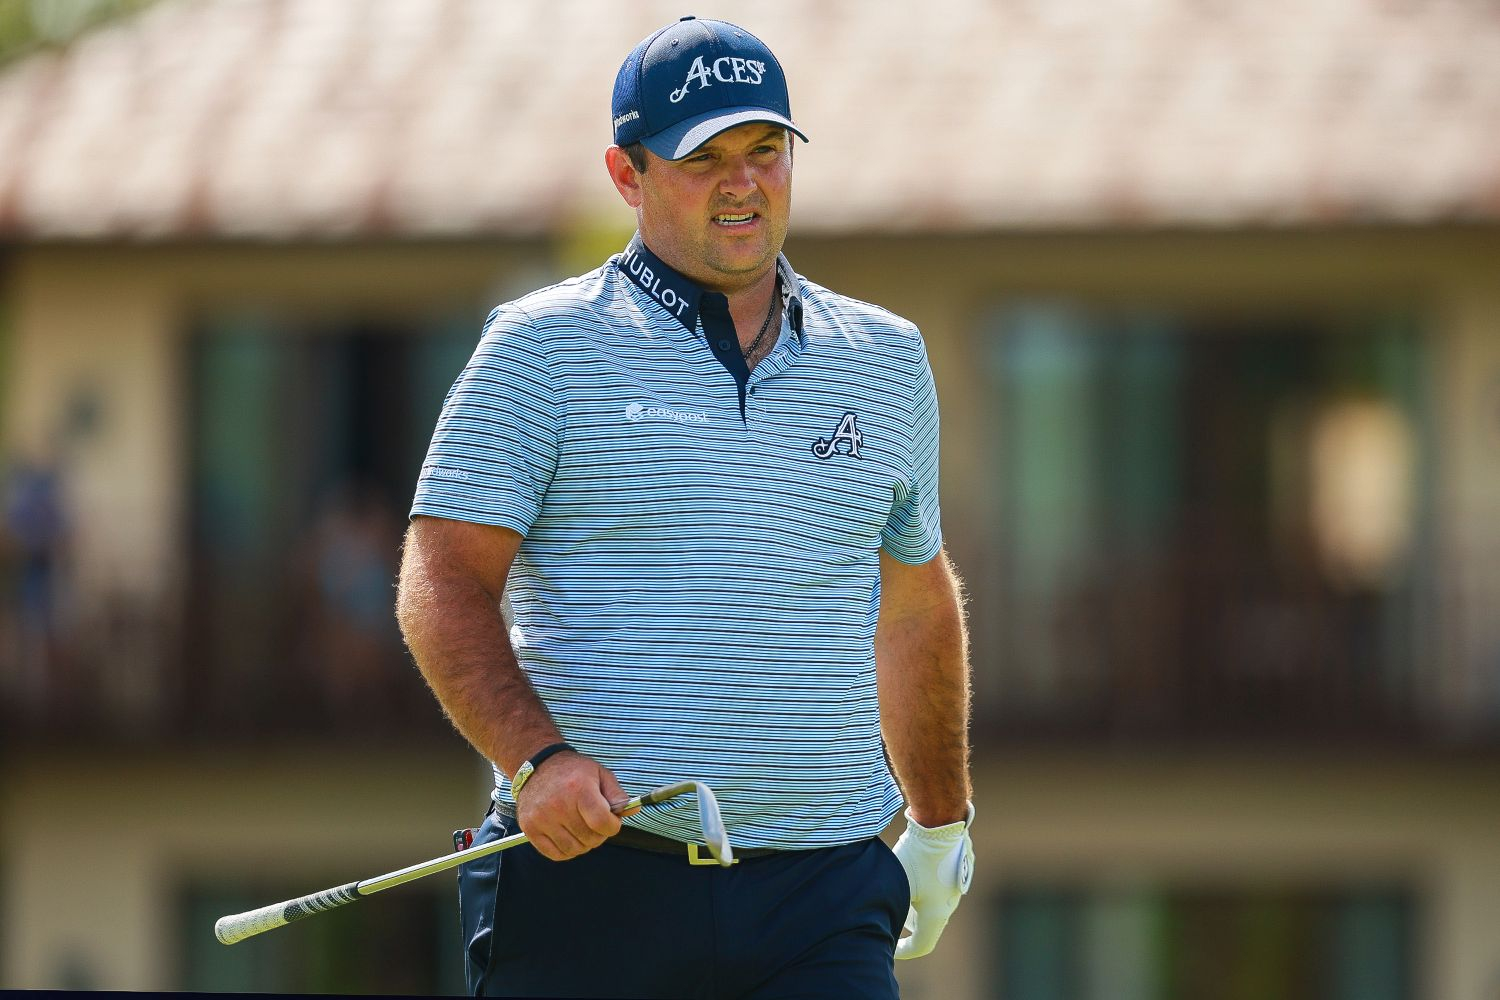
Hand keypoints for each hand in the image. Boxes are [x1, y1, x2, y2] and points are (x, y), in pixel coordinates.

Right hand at [514, 751, 638, 860]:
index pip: (602, 823)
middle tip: (595, 822)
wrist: (537, 766)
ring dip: (583, 844)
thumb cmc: (573, 771)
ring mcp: (542, 819)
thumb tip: (634, 810)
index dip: (613, 827)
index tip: (611, 821)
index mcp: (579, 789)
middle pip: (590, 839)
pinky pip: (556, 854)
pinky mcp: (530, 829)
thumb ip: (618, 794)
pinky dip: (567, 850)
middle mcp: (558, 805)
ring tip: (581, 828)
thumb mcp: (600, 774)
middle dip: (599, 834)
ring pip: (574, 849)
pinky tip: (568, 835)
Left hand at [892, 802, 973, 959]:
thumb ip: (881, 904)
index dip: (903, 951)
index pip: (921, 945)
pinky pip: (938, 885)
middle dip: (907, 924)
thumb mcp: (895, 884)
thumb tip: (857, 917)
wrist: (941, 823)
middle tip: (889, 915)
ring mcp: (955, 886)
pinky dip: (924, 885)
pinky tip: (911, 868)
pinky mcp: (956, 869)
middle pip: (927, 924)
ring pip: (933, 903)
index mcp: (937, 914)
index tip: (889, 947)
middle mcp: (950, 904)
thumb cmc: (917, 857)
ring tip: (897, 888)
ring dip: (916, 902)